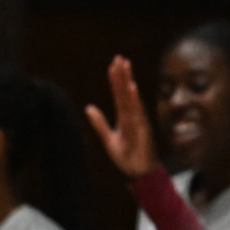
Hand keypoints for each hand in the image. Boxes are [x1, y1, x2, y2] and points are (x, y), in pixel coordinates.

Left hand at [84, 56, 158, 178]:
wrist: (138, 172)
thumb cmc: (127, 157)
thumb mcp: (108, 139)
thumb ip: (99, 123)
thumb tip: (88, 107)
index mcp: (124, 117)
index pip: (119, 94)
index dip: (116, 79)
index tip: (114, 64)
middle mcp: (132, 116)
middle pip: (126, 91)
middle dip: (123, 74)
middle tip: (119, 57)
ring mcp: (138, 121)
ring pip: (131, 98)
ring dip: (128, 82)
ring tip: (125, 66)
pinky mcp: (142, 128)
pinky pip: (137, 112)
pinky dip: (135, 99)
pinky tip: (132, 87)